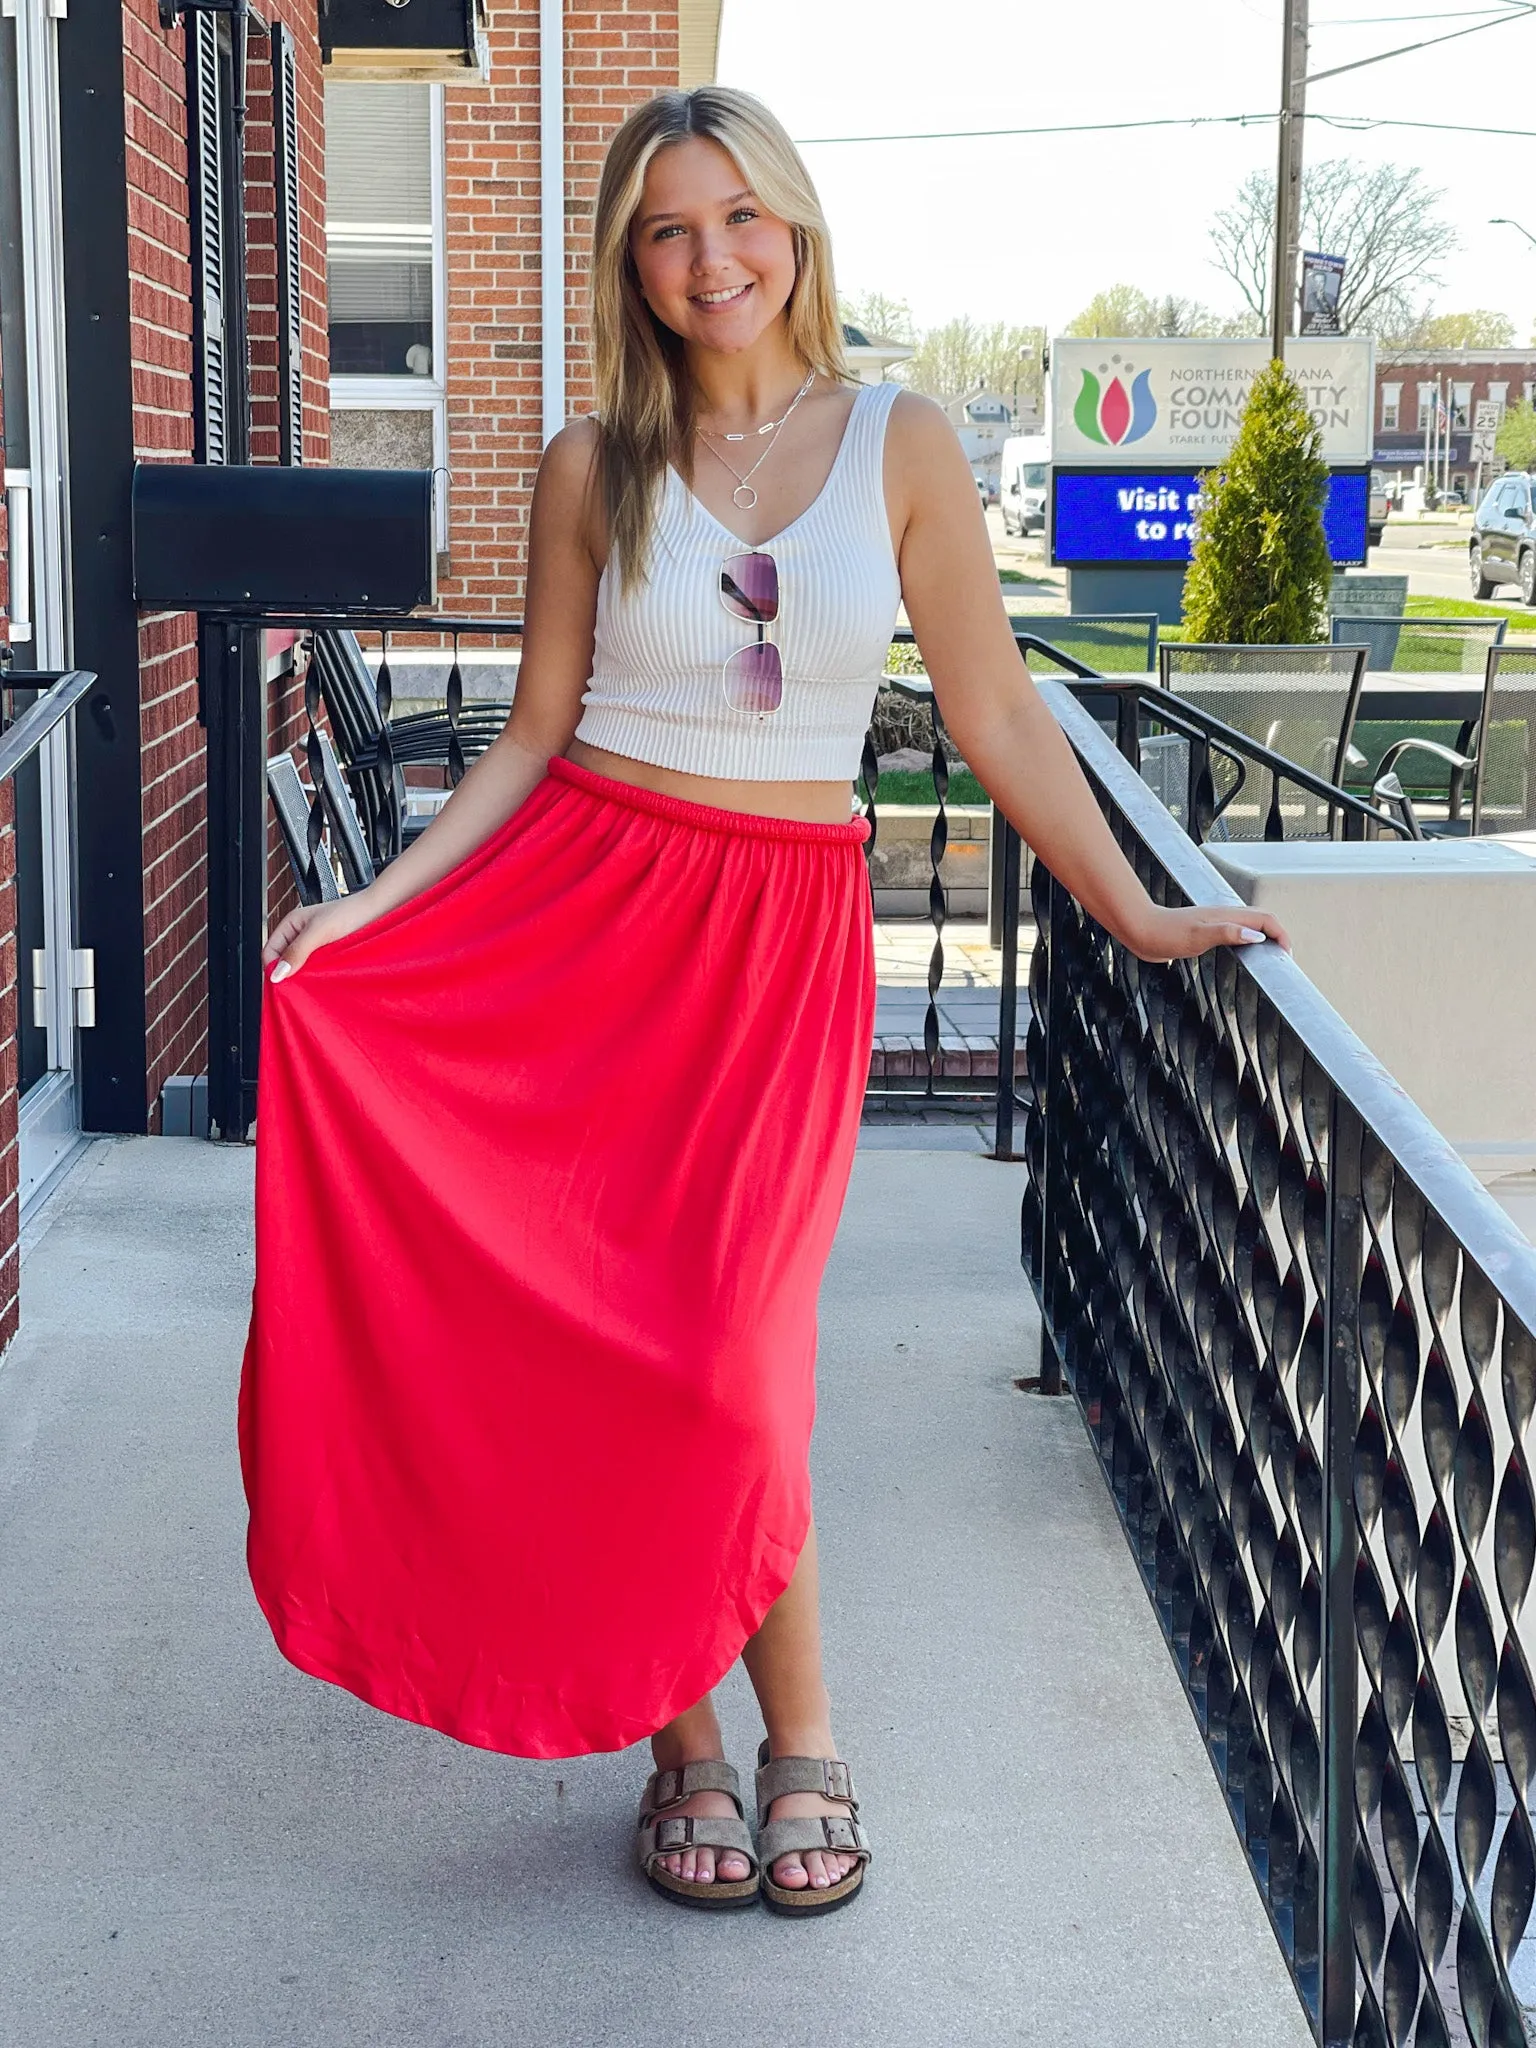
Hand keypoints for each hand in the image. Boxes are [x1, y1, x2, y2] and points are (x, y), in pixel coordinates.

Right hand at [263, 892, 379, 980]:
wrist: (377, 912)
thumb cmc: (349, 914)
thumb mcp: (318, 932)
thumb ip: (297, 951)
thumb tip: (278, 973)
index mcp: (290, 925)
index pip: (270, 953)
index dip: (273, 969)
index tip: (282, 985)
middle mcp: (299, 936)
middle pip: (283, 962)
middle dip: (288, 975)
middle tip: (297, 988)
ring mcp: (313, 946)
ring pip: (299, 967)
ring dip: (303, 977)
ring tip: (311, 984)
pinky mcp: (327, 955)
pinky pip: (314, 969)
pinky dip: (316, 976)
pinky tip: (322, 981)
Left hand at [1127, 903, 1290, 963]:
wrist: (1141, 931)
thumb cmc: (1165, 933)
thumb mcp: (1198, 936)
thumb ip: (1227, 933)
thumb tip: (1257, 936)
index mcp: (1227, 915)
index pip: (1266, 919)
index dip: (1281, 934)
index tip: (1287, 954)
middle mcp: (1225, 916)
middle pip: (1262, 920)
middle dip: (1278, 936)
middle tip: (1284, 958)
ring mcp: (1216, 923)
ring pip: (1250, 926)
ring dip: (1266, 938)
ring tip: (1271, 957)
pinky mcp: (1207, 931)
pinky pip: (1237, 933)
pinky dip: (1249, 942)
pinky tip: (1245, 954)